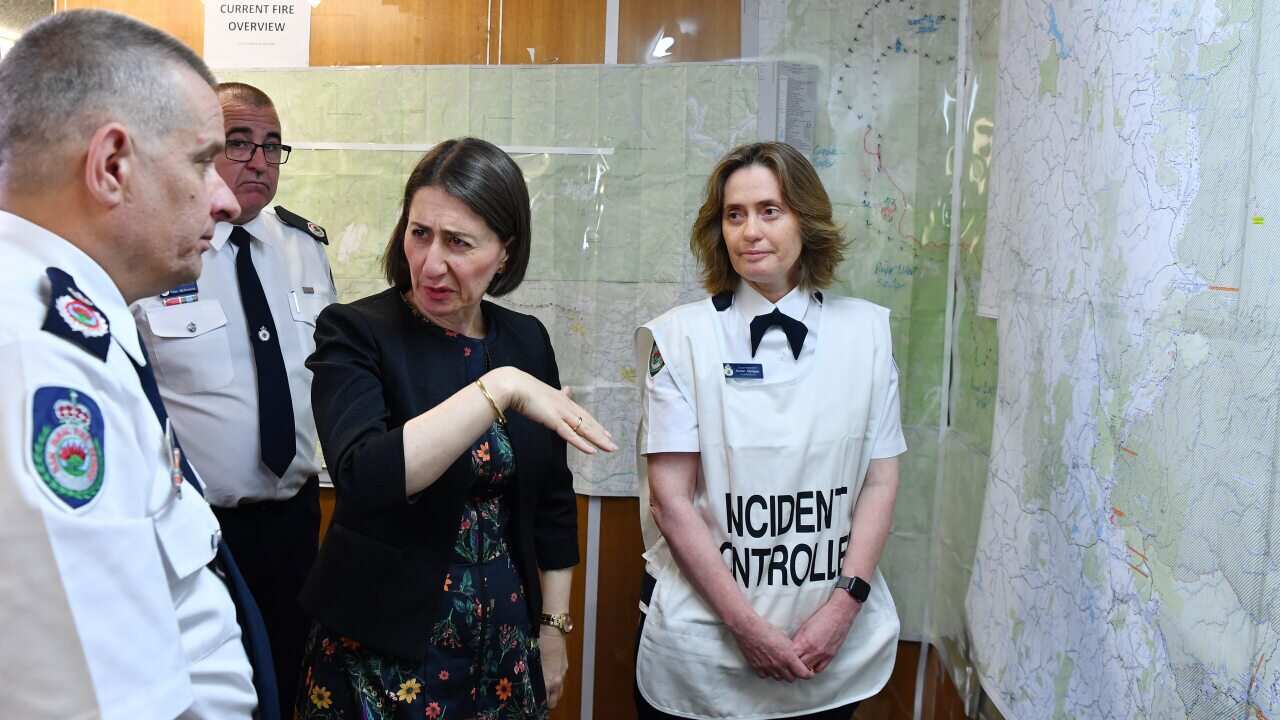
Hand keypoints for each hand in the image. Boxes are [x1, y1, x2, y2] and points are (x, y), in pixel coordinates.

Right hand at [484, 367, 616, 454]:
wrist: (514, 385)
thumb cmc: (524, 389)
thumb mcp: (544, 392)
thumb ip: (556, 394)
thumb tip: (566, 389)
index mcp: (563, 400)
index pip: (583, 414)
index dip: (595, 424)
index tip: (605, 432)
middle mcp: (566, 406)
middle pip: (588, 422)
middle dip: (601, 434)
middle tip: (613, 444)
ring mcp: (561, 413)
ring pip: (584, 429)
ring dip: (598, 439)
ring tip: (611, 448)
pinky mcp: (554, 420)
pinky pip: (570, 434)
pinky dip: (582, 443)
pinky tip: (592, 451)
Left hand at [539, 626, 568, 707]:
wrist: (553, 628)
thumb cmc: (540, 642)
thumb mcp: (532, 659)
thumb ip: (532, 674)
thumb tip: (527, 684)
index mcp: (550, 679)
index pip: (546, 698)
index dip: (540, 703)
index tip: (533, 705)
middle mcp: (559, 678)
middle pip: (556, 698)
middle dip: (549, 702)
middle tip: (539, 702)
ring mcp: (563, 670)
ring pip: (560, 689)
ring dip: (553, 692)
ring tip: (543, 692)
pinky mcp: (565, 664)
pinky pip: (560, 678)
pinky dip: (556, 682)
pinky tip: (548, 678)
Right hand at [731, 615, 813, 681]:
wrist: (749, 629)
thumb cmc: (766, 630)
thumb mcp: (785, 638)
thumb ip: (792, 650)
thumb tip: (796, 656)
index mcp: (788, 657)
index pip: (803, 673)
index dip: (808, 674)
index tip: (809, 673)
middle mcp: (778, 665)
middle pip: (791, 678)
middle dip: (794, 674)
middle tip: (794, 668)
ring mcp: (767, 668)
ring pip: (779, 678)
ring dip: (781, 673)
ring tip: (780, 665)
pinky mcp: (757, 668)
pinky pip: (766, 676)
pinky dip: (768, 673)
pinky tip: (768, 665)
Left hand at [790, 596, 858, 674]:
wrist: (839, 614)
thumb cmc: (822, 617)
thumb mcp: (804, 627)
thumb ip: (797, 640)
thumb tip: (791, 648)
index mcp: (804, 642)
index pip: (791, 657)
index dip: (787, 659)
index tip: (784, 658)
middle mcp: (813, 650)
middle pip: (799, 666)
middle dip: (793, 665)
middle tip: (790, 664)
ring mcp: (823, 655)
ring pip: (809, 670)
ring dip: (803, 668)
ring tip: (800, 664)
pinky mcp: (831, 656)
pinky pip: (820, 669)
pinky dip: (814, 668)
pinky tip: (811, 664)